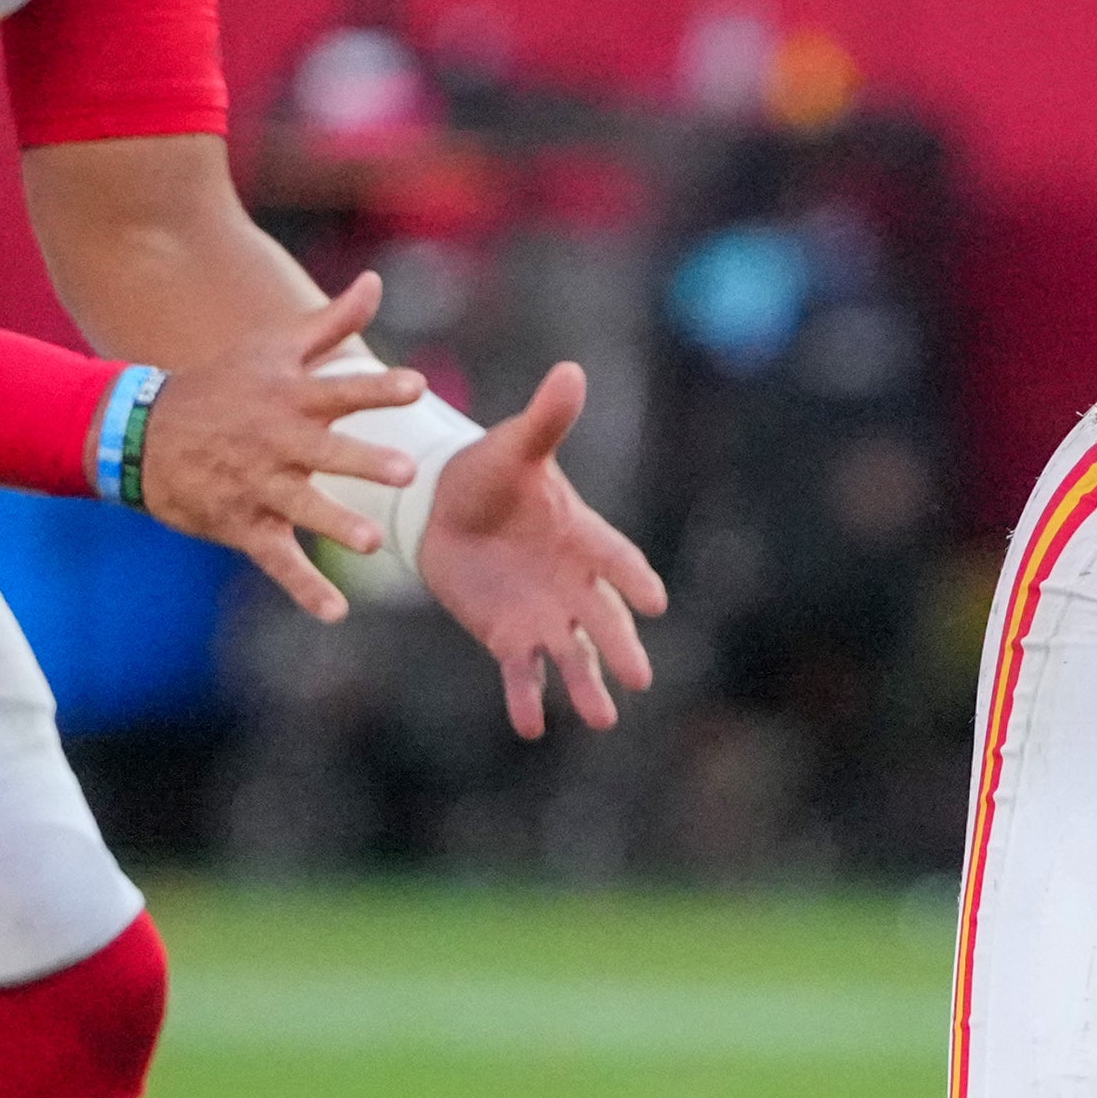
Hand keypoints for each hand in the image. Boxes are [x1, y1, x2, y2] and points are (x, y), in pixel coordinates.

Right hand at [139, 278, 419, 623]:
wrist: (140, 432)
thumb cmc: (222, 386)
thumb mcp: (272, 348)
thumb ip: (331, 322)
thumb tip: (376, 281)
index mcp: (290, 398)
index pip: (339, 390)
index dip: (377, 388)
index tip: (415, 385)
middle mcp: (276, 442)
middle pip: (326, 451)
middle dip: (363, 460)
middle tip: (406, 471)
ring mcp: (258, 485)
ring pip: (302, 507)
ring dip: (335, 524)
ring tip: (373, 543)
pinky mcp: (243, 524)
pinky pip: (276, 559)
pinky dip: (304, 588)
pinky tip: (335, 614)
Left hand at [416, 362, 668, 739]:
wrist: (443, 508)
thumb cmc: (489, 473)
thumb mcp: (514, 446)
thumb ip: (545, 421)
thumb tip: (569, 371)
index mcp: (583, 536)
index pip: (616, 560)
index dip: (633, 580)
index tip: (653, 602)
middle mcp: (573, 583)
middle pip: (603, 619)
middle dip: (620, 649)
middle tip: (641, 679)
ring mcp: (545, 615)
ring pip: (572, 655)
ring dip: (587, 687)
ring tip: (603, 719)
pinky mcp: (509, 637)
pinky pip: (523, 672)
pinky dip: (527, 698)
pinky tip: (532, 726)